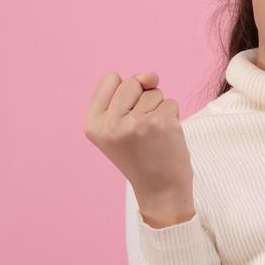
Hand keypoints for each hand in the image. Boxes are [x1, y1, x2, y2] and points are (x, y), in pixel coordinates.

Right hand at [83, 70, 194, 212]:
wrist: (160, 190)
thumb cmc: (142, 155)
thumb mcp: (120, 124)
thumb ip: (130, 91)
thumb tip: (150, 75)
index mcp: (92, 123)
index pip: (110, 78)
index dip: (125, 94)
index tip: (125, 119)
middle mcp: (110, 124)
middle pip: (133, 81)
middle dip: (143, 100)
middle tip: (142, 131)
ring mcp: (134, 123)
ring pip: (154, 92)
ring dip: (158, 110)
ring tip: (153, 136)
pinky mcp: (160, 124)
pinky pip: (171, 103)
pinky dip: (172, 117)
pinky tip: (166, 139)